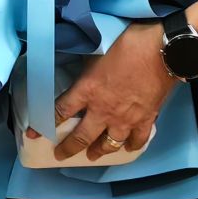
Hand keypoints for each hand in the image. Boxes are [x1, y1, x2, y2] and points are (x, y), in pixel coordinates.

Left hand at [36, 24, 172, 161]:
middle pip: (81, 136)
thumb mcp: (98, 50)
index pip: (60, 111)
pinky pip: (136, 141)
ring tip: (92, 155)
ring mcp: (125, 118)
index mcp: (87, 90)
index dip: (44, 124)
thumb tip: (81, 68)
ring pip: (108, 144)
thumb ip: (87, 66)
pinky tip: (128, 148)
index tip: (34, 133)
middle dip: (68, 148)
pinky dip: (132, 146)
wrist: (163, 51)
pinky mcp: (145, 120)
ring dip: (98, 151)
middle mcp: (103, 109)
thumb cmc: (129, 43)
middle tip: (60, 155)